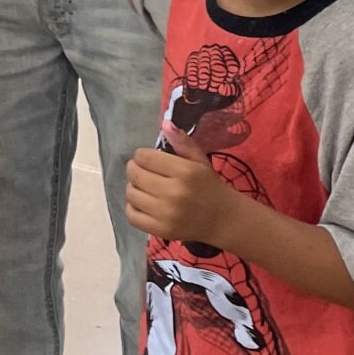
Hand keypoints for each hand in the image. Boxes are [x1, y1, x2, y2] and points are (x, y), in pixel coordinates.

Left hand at [125, 146, 240, 247]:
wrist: (223, 219)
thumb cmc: (210, 186)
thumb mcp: (200, 161)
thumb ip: (182, 142)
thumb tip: (165, 124)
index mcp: (184, 172)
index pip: (144, 157)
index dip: (141, 155)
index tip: (147, 158)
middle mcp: (173, 193)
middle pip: (135, 175)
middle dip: (134, 169)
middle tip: (142, 171)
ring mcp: (165, 214)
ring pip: (131, 194)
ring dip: (133, 187)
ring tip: (144, 187)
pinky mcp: (160, 230)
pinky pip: (132, 216)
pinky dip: (132, 207)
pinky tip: (142, 203)